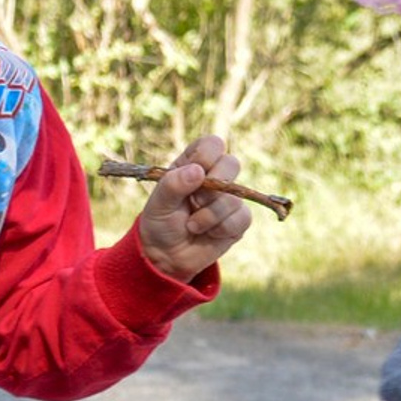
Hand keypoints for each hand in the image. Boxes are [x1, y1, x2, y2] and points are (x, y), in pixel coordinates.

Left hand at [136, 133, 255, 281]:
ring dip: (210, 215)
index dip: (206, 156)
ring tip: (192, 225)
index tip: (195, 173)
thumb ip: (173, 184)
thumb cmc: (160, 223)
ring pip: (235, 196)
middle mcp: (214, 177)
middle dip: (212, 187)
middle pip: (232, 163)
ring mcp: (229, 197)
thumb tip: (197, 171)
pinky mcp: (239, 219)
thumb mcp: (158, 204)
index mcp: (192, 164)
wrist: (167, 256)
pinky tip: (208, 233)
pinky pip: (242, 218)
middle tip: (194, 202)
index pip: (212, 144)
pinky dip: (221, 229)